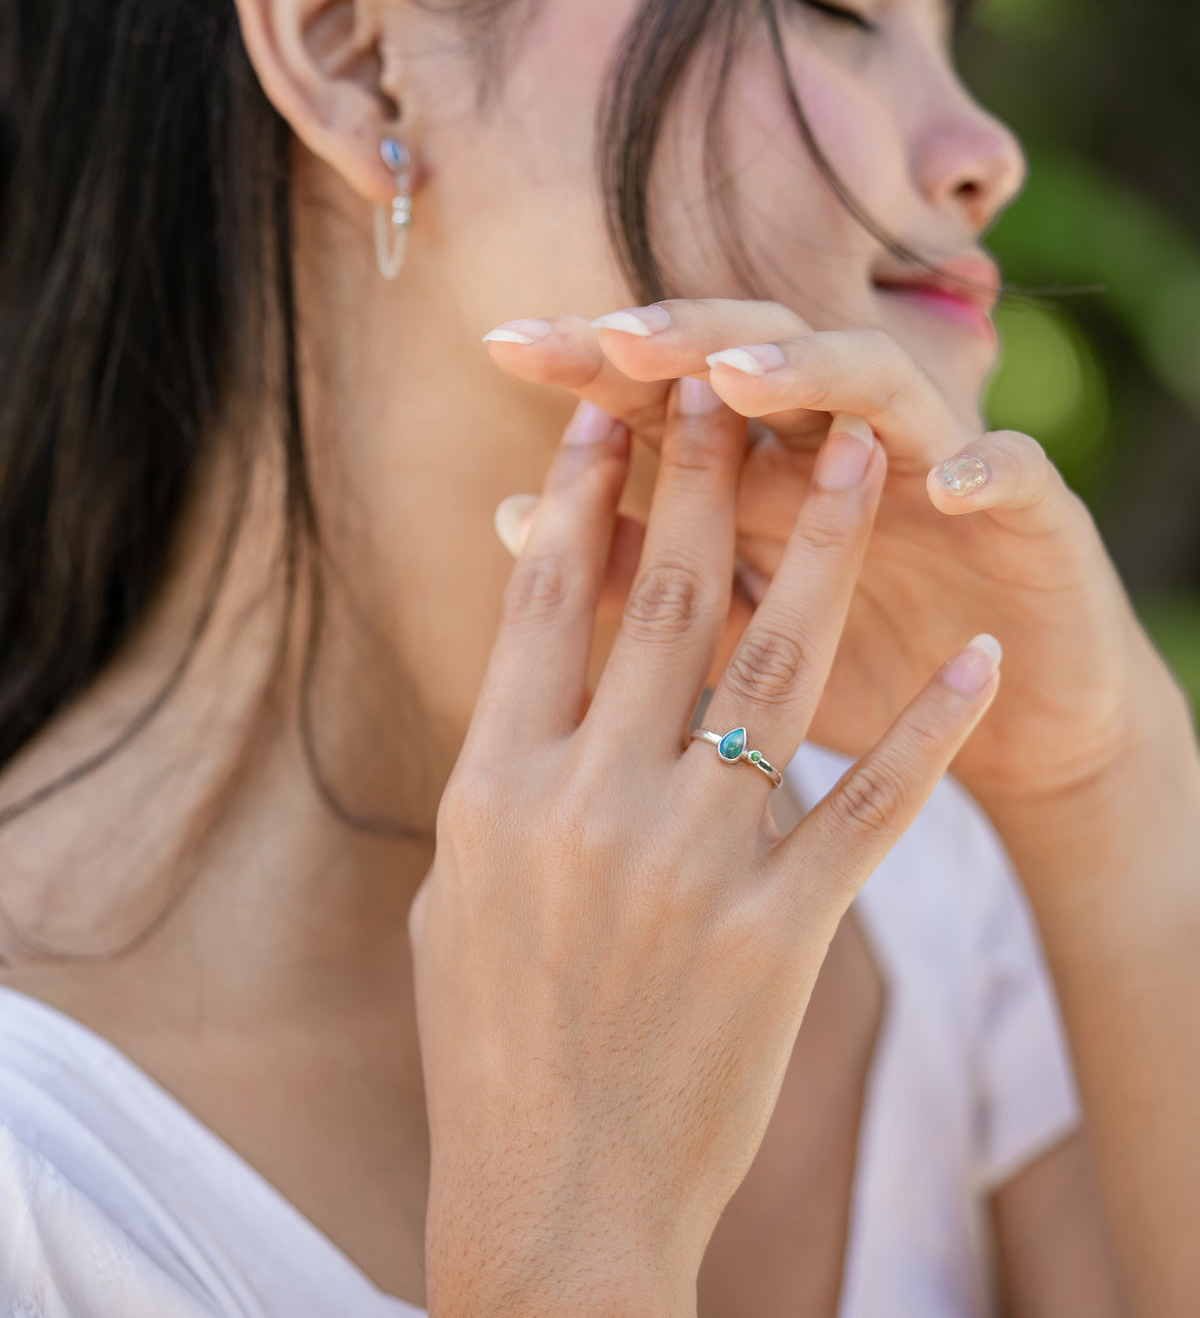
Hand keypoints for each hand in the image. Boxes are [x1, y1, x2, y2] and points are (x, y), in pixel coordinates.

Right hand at [411, 386, 999, 1316]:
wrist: (553, 1196)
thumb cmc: (491, 1038)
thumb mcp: (458, 886)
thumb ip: (496, 764)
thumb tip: (526, 651)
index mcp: (496, 788)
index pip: (545, 601)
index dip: (580, 491)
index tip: (611, 404)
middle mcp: (590, 806)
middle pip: (664, 601)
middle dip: (706, 476)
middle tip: (737, 382)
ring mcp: (691, 867)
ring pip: (774, 666)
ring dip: (827, 548)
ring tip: (862, 453)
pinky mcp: (782, 930)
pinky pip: (871, 806)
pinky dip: (929, 726)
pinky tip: (976, 657)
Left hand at [483, 302, 1186, 814]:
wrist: (1011, 720)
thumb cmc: (857, 671)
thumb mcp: (734, 629)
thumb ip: (636, 571)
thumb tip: (506, 521)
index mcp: (768, 460)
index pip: (672, 390)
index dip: (597, 361)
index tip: (506, 347)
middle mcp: (846, 437)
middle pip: (764, 354)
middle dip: (686, 336)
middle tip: (614, 336)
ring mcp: (939, 459)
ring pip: (880, 382)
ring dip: (814, 371)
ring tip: (738, 375)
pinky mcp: (1035, 511)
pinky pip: (1014, 470)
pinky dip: (980, 467)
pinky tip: (937, 483)